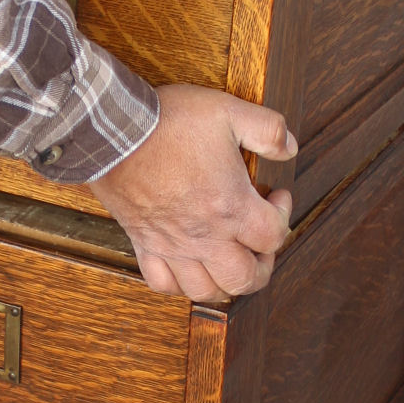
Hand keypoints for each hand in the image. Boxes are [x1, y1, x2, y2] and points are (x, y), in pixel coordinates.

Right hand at [89, 85, 295, 303]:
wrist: (113, 132)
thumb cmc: (168, 123)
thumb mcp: (228, 111)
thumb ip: (268, 129)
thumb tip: (290, 147)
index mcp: (232, 207)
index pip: (275, 236)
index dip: (284, 216)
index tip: (275, 196)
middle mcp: (205, 236)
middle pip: (246, 279)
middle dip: (262, 267)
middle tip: (259, 244)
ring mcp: (173, 246)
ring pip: (206, 291)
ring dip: (224, 282)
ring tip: (227, 260)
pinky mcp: (145, 244)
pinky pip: (163, 283)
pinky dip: (179, 284)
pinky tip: (187, 267)